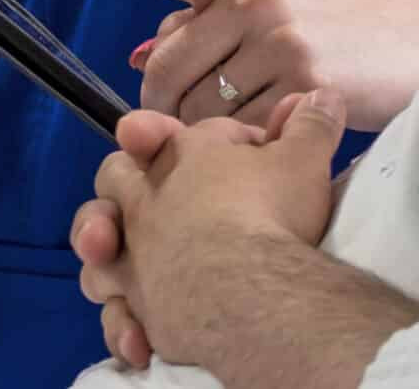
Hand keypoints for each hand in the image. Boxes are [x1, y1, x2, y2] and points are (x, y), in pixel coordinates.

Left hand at [59, 0, 418, 128]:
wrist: (408, 44)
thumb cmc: (328, 33)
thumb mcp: (267, 14)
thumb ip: (204, 29)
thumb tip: (136, 55)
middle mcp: (253, 0)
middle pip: (165, 69)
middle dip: (160, 109)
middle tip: (177, 131)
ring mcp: (278, 37)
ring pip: (198, 108)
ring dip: (205, 136)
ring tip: (239, 134)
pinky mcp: (302, 78)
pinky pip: (240, 131)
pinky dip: (244, 148)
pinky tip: (268, 141)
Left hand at [72, 92, 348, 370]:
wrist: (247, 285)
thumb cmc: (273, 211)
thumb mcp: (306, 158)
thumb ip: (311, 124)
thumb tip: (323, 93)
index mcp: (184, 151)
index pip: (179, 130)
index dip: (200, 135)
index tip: (237, 149)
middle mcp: (147, 195)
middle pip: (117, 173)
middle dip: (131, 176)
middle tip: (162, 192)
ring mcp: (134, 248)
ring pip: (96, 237)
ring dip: (105, 244)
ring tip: (128, 254)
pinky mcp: (135, 298)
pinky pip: (112, 303)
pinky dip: (122, 313)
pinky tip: (140, 324)